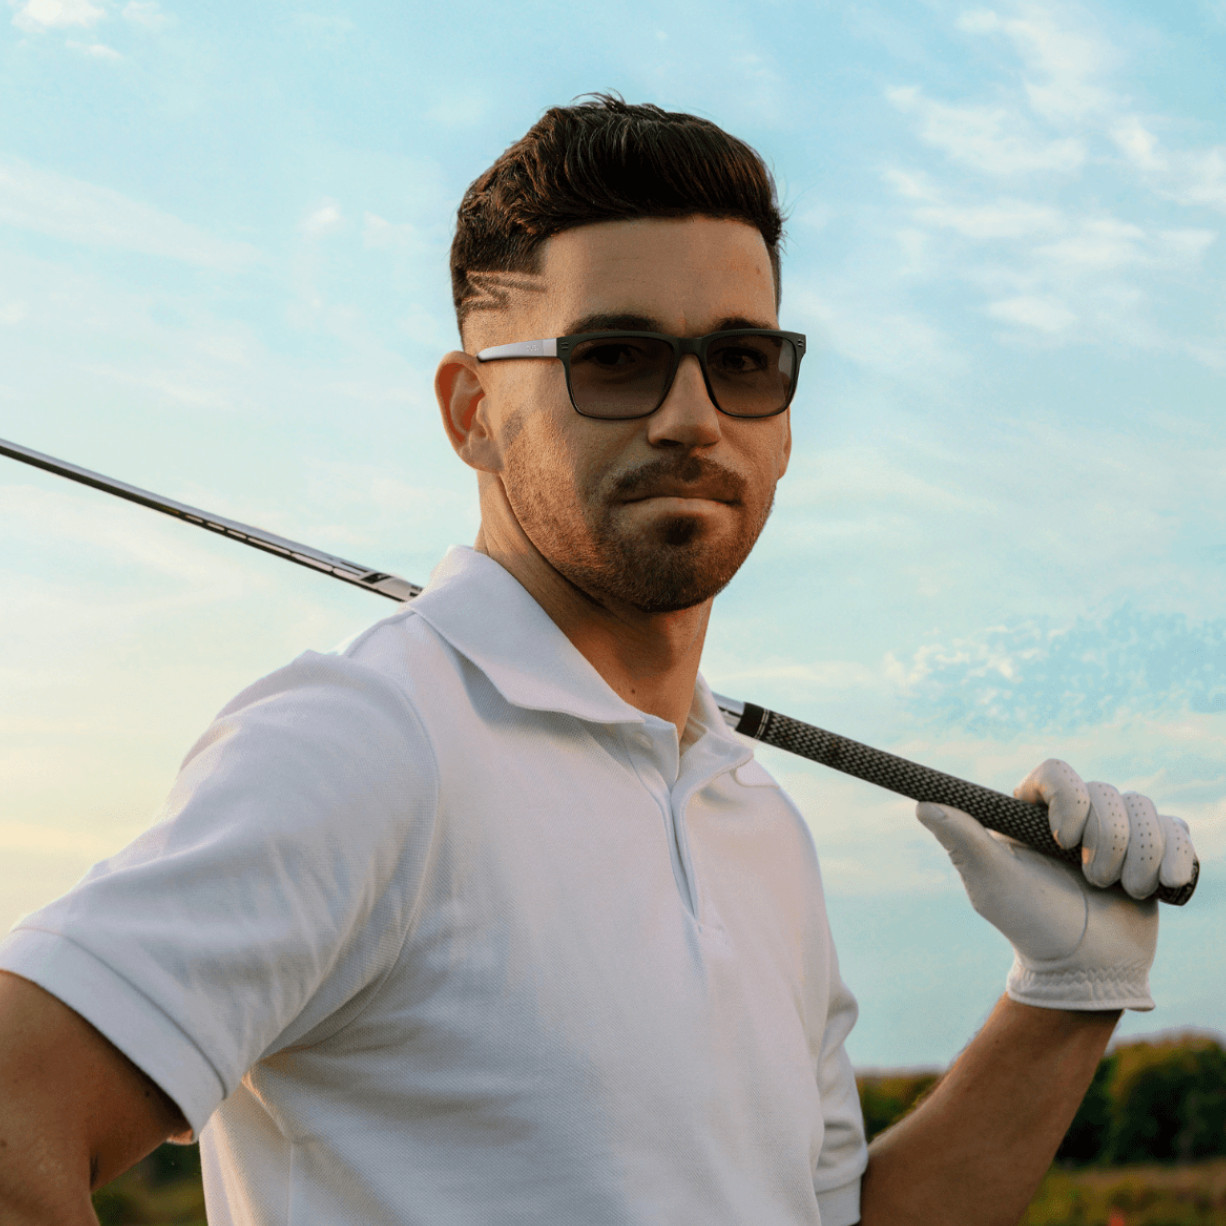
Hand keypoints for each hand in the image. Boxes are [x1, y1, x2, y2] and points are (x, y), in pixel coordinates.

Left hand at [916, 761, 1196, 1012]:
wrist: (1082, 970)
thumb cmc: (1028, 924)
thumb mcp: (991, 884)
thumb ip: (962, 840)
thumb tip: (922, 803)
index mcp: (1032, 811)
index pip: (1056, 771)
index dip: (1069, 797)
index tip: (1063, 839)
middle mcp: (1074, 813)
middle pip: (1106, 792)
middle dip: (1105, 842)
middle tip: (1092, 881)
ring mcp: (1116, 830)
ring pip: (1144, 810)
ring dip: (1138, 857)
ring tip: (1123, 891)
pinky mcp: (1152, 850)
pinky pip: (1176, 830)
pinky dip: (1174, 857)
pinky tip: (1161, 886)